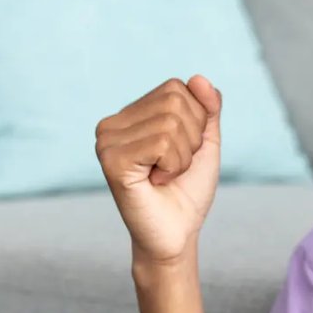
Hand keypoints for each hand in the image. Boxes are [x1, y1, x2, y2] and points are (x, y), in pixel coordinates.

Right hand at [95, 75, 222, 267]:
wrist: (177, 235)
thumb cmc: (187, 190)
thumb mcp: (204, 142)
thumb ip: (206, 108)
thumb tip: (199, 78)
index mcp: (129, 114)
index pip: (177, 88)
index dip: (196, 121)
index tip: (182, 152)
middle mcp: (111, 124)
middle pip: (174, 101)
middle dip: (191, 139)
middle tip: (173, 167)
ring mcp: (106, 141)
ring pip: (171, 122)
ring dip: (183, 157)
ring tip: (164, 176)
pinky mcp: (111, 160)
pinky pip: (163, 144)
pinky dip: (174, 166)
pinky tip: (156, 183)